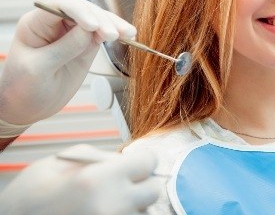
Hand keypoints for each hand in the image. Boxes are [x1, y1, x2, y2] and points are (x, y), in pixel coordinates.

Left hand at [0, 0, 135, 124]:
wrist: (27, 107)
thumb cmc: (22, 88)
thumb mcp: (38, 69)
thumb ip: (63, 48)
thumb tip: (89, 32)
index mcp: (35, 24)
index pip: (60, 6)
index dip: (79, 11)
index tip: (93, 26)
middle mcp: (55, 24)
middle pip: (83, 10)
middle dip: (101, 20)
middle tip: (113, 34)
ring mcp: (72, 33)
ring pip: (97, 20)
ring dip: (113, 25)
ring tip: (127, 33)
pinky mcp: (85, 45)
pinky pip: (102, 34)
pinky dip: (116, 34)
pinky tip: (128, 36)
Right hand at [0, 144, 159, 214]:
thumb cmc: (31, 193)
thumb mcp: (64, 160)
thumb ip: (102, 157)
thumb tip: (125, 160)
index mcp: (100, 179)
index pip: (148, 163)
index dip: (142, 160)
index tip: (136, 161)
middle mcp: (111, 205)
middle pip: (151, 191)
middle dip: (140, 184)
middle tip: (123, 183)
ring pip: (142, 212)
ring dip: (132, 205)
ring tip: (108, 201)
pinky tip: (102, 211)